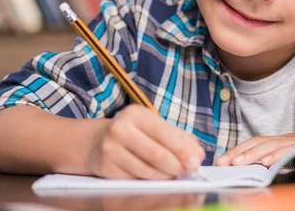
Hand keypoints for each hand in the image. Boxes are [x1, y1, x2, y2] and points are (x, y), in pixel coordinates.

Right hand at [86, 104, 204, 179]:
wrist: (96, 141)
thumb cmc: (134, 133)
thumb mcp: (154, 126)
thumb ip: (179, 137)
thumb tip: (197, 154)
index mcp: (136, 114)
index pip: (165, 133)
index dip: (183, 149)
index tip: (197, 160)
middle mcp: (120, 129)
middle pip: (157, 154)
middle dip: (178, 166)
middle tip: (189, 171)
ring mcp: (110, 149)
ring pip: (148, 171)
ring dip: (166, 176)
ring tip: (174, 173)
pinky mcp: (106, 168)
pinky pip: (136, 179)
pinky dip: (151, 181)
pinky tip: (157, 176)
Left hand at [215, 131, 294, 166]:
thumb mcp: (294, 157)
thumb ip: (277, 162)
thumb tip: (256, 172)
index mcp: (281, 141)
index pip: (255, 142)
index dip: (237, 150)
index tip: (221, 161)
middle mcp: (287, 139)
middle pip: (259, 141)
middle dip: (239, 152)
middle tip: (224, 163)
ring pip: (271, 144)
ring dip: (253, 154)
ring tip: (239, 163)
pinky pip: (291, 150)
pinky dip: (278, 155)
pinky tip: (268, 163)